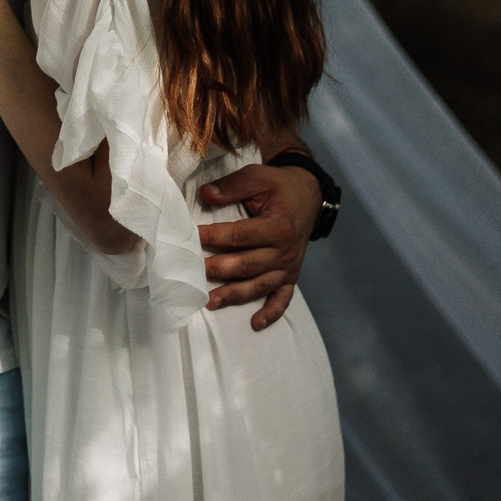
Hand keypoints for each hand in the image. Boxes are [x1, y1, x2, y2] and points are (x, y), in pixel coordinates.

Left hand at [196, 159, 320, 329]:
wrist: (308, 196)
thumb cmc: (278, 187)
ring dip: (235, 295)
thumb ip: (232, 186)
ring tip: (210, 302)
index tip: (192, 237)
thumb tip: (206, 195)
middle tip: (193, 274)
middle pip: (247, 265)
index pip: (239, 235)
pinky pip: (283, 298)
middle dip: (219, 270)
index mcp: (277, 226)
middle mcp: (285, 251)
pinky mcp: (292, 276)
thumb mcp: (257, 177)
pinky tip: (255, 323)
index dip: (214, 237)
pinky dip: (271, 313)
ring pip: (260, 286)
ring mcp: (289, 267)